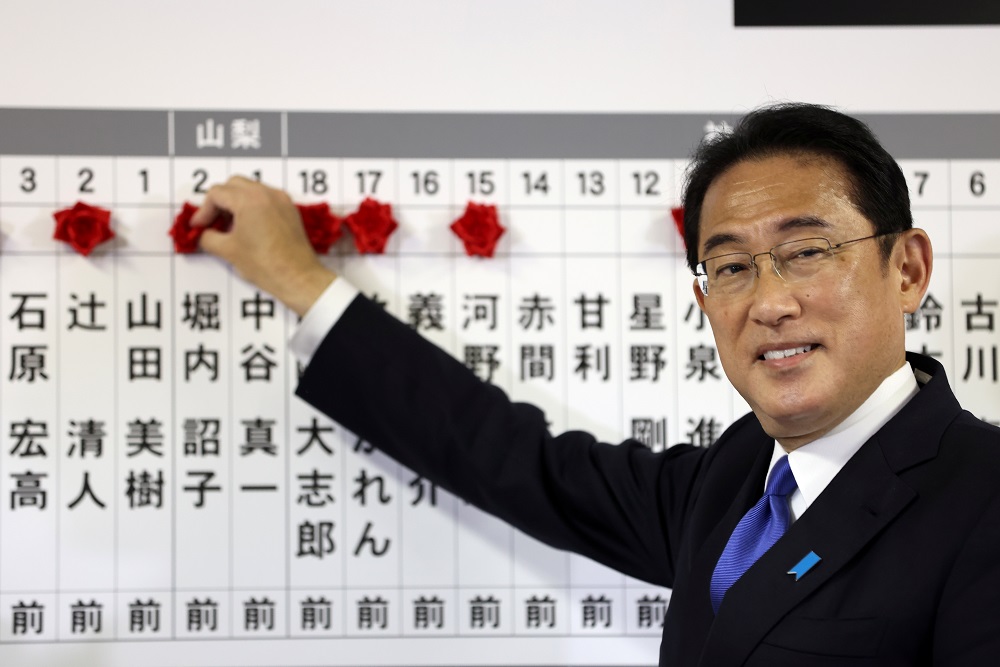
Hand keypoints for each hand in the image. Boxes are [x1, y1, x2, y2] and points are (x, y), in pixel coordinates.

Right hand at [193, 176, 335, 315]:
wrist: (298, 277)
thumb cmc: (268, 265)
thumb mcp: (228, 251)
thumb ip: (208, 237)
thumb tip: (203, 234)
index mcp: (250, 200)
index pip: (217, 193)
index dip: (203, 210)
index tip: (200, 226)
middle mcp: (268, 194)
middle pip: (233, 185)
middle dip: (219, 202)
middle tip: (212, 223)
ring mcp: (281, 200)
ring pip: (250, 189)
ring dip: (235, 202)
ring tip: (228, 226)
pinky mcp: (290, 210)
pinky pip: (265, 198)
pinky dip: (252, 206)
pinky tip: (247, 227)